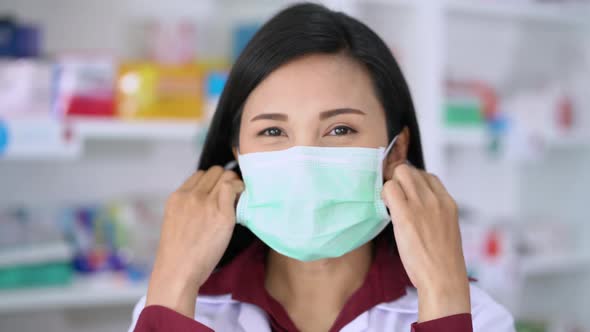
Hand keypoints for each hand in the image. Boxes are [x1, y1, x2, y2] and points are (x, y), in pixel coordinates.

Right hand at [146, 166, 243, 316]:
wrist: (178, 271)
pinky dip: (240, 190)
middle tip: (231, 195)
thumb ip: (189, 207)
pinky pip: (233, 188)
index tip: (219, 192)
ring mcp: (206, 203)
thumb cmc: (179, 254)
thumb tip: (210, 201)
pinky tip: (241, 201)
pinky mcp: (222, 214)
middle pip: (215, 171)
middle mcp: (191, 196)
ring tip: (237, 198)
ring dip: (234, 183)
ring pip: (226, 175)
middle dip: (225, 179)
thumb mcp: (176, 221)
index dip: (212, 182)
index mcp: (177, 197)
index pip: (200, 174)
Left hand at [381, 164, 469, 321]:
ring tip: (390, 204)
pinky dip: (383, 194)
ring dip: (391, 185)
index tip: (406, 195)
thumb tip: (416, 206)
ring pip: (400, 173)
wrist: (443, 279)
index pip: (428, 176)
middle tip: (393, 198)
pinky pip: (389, 189)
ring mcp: (421, 204)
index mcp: (448, 203)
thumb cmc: (442, 261)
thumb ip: (434, 213)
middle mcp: (436, 199)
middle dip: (398, 180)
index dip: (413, 183)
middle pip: (411, 170)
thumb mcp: (446, 229)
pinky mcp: (406, 214)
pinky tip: (385, 208)